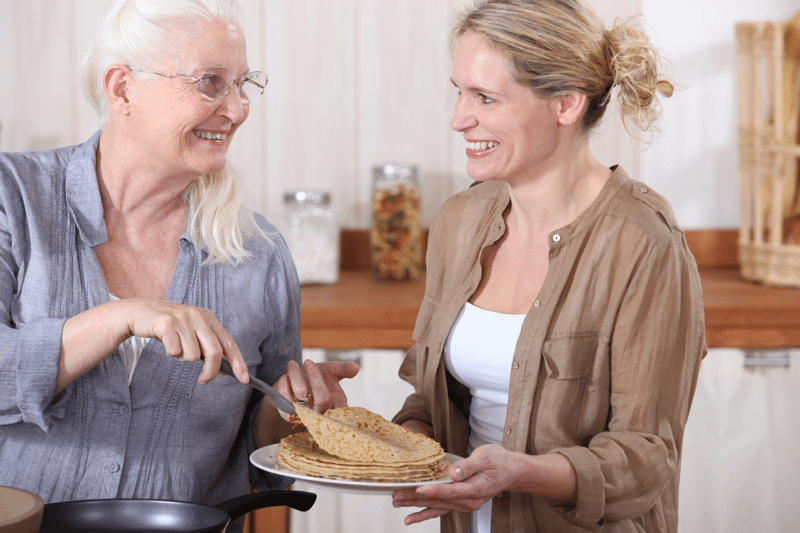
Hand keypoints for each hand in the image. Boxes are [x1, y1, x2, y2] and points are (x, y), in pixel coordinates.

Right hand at [125, 298, 248, 384]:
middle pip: (214, 352)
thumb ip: (208, 347)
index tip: (244, 379)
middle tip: (203, 380)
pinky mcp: (166, 323)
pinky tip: (165, 342)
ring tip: (175, 346)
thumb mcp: (193, 333)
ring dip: (182, 357)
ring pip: (192, 355)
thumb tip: (225, 369)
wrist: (140, 311)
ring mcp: (183, 318)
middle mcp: (199, 316)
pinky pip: (175, 352)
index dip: (238, 362)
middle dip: (210, 372)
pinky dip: (171, 353)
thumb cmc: (170, 327)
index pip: (229, 343)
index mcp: (209, 318)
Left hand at [273, 359, 359, 416]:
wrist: (298, 385)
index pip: (339, 402)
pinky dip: (283, 384)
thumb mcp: (332, 371)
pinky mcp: (289, 415)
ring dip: (295, 375)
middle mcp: (322, 413)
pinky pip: (284, 399)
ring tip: (292, 364)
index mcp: (337, 405)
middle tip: (308, 361)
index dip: (325, 385)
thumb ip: (344, 369)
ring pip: (301, 395)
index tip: (312, 364)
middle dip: (314, 376)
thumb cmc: (319, 378)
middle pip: (322, 399)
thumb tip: (356, 368)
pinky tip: (285, 377)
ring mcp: (306, 416)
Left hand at [392, 444, 518, 524]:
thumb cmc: (499, 462)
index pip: (450, 491)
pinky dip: (424, 514)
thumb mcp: (485, 457)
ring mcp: (464, 504)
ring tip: (397, 502)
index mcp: (475, 489)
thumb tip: (452, 472)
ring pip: (436, 506)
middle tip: (396, 494)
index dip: (434, 490)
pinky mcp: (460, 502)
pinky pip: (440, 510)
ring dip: (415, 505)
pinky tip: (410, 518)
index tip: (418, 489)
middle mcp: (469, 501)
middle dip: (415, 498)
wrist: (512, 471)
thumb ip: (468, 466)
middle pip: (438, 500)